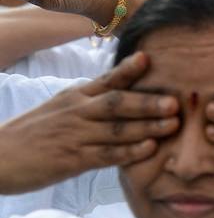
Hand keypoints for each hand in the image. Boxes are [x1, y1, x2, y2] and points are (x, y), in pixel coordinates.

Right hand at [0, 52, 179, 194]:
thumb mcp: (60, 109)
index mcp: (74, 97)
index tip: (149, 58)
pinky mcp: (72, 159)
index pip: (105, 80)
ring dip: (147, 126)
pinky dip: (128, 151)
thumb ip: (89, 102)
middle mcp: (76, 112)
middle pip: (117, 103)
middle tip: (176, 102)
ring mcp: (75, 135)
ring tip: (173, 124)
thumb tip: (121, 94)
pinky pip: (106, 154)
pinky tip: (148, 148)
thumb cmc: (34, 134)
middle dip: (148, 102)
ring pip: (117, 129)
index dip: (128, 69)